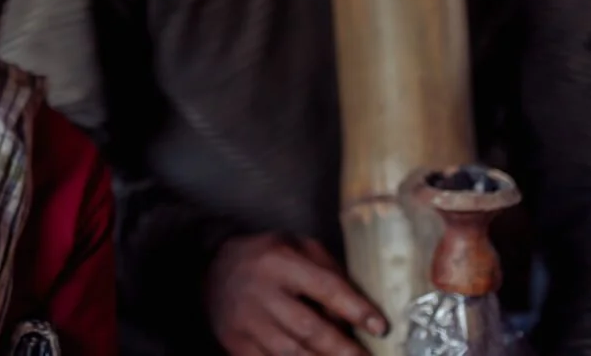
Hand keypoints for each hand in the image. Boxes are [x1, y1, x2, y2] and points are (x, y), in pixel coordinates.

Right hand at [205, 233, 387, 354]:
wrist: (209, 268)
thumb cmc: (264, 257)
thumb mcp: (296, 246)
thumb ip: (328, 271)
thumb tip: (358, 308)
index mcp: (280, 262)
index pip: (325, 287)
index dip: (356, 309)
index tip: (380, 327)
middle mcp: (262, 292)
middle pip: (309, 329)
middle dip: (344, 350)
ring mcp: (246, 322)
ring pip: (291, 354)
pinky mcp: (235, 344)